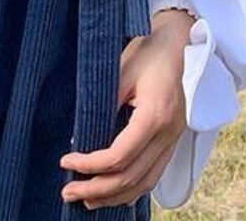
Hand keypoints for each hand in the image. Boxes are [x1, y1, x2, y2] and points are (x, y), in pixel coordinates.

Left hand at [59, 8, 194, 209]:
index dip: (90, 165)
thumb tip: (82, 134)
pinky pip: (153, 175)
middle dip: (97, 189)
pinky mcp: (172, 141)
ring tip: (87, 201)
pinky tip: (113, 192)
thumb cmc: (148, 53)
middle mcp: (168, 135)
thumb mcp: (121, 71)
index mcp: (155, 117)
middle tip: (68, 192)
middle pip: (132, 177)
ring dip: (114, 196)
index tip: (66, 161)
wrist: (180, 44)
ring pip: (145, 183)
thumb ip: (106, 102)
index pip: (120, 156)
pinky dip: (132, 188)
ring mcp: (173, 140)